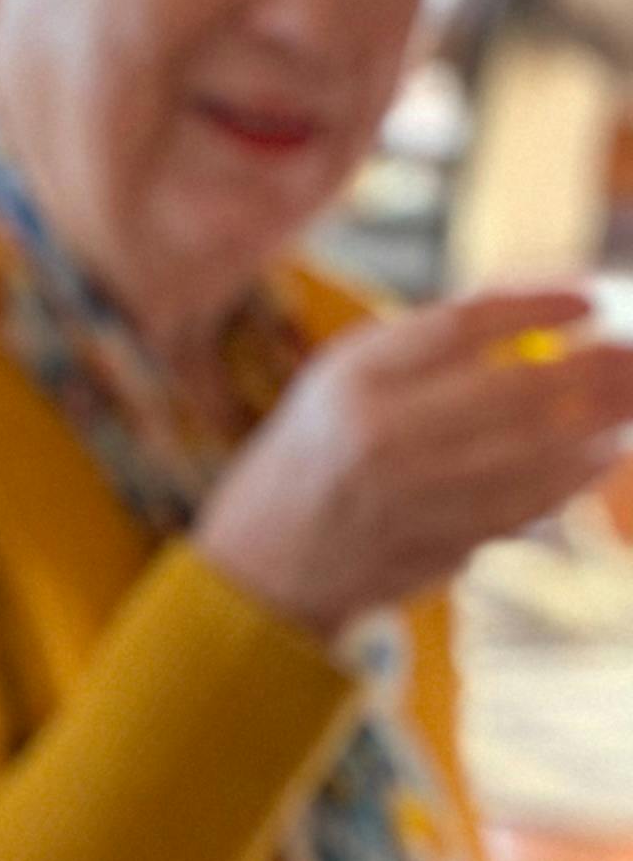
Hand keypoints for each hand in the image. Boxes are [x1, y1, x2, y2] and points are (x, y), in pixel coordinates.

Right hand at [195, 289, 632, 639]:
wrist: (264, 561)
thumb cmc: (321, 450)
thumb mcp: (344, 379)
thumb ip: (427, 345)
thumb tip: (541, 309)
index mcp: (353, 378)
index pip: (463, 325)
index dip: (539, 306)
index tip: (590, 299)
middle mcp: (380, 433)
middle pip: (516, 388)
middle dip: (595, 367)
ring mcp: (413, 495)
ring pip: (538, 453)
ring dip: (602, 424)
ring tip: (630, 402)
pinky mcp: (439, 542)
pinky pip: (533, 503)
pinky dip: (578, 475)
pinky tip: (602, 453)